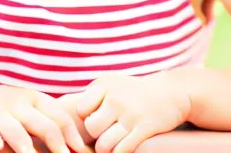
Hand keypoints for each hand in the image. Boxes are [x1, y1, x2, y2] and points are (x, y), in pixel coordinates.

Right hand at [0, 85, 90, 152]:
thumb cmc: (1, 112)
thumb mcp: (24, 110)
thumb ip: (45, 123)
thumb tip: (73, 147)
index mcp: (32, 98)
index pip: (58, 115)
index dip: (71, 135)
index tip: (80, 152)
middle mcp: (16, 102)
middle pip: (41, 123)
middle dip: (56, 144)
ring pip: (13, 128)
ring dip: (26, 145)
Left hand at [60, 73, 190, 152]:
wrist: (172, 91)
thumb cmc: (134, 92)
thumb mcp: (111, 84)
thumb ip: (90, 96)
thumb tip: (59, 108)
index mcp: (103, 84)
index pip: (81, 110)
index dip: (87, 119)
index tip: (97, 119)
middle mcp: (116, 97)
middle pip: (91, 129)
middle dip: (96, 136)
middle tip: (106, 133)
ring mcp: (131, 113)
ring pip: (104, 144)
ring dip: (107, 148)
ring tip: (114, 142)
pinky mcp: (145, 128)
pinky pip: (122, 150)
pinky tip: (125, 147)